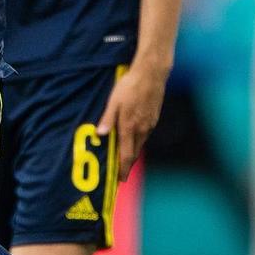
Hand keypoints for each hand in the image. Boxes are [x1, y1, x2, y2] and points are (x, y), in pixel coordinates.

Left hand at [95, 64, 166, 182]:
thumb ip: (107, 119)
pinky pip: (145, 135)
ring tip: (125, 160)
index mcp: (129, 127)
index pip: (126, 154)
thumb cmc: (130, 86)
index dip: (123, 169)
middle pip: (134, 153)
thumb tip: (100, 134)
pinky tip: (134, 140)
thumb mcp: (114, 101)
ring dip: (133, 153)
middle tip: (121, 175)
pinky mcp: (154, 118)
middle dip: (127, 165)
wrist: (151, 75)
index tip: (120, 180)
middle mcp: (141, 129)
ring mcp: (149, 124)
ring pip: (140, 144)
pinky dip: (138, 142)